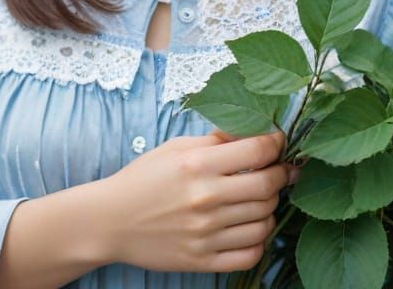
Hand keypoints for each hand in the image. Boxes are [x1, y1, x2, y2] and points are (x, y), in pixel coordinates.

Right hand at [101, 128, 296, 273]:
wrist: (111, 221)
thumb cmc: (143, 178)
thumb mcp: (175, 148)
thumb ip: (215, 140)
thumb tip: (252, 132)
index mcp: (198, 165)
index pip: (257, 151)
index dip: (276, 143)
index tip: (279, 142)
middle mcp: (205, 199)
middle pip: (267, 185)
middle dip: (281, 174)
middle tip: (280, 170)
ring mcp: (206, 233)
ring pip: (264, 220)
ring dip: (270, 207)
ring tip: (262, 198)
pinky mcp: (203, 261)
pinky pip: (250, 254)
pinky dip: (259, 240)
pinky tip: (252, 227)